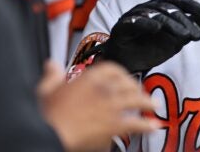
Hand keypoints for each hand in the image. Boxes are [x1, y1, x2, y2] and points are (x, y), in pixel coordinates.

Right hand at [38, 61, 157, 151]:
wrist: (49, 134)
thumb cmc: (48, 115)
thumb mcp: (45, 90)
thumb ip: (52, 75)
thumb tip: (51, 65)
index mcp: (89, 78)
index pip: (113, 69)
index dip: (122, 74)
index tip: (124, 78)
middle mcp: (103, 89)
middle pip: (128, 84)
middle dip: (137, 89)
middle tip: (141, 93)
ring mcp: (110, 106)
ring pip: (135, 100)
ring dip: (147, 103)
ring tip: (154, 106)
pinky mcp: (113, 124)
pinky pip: (135, 123)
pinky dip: (146, 125)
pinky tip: (153, 126)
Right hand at [101, 0, 199, 73]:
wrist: (128, 63)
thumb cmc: (152, 48)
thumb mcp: (176, 41)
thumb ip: (192, 28)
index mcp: (162, 8)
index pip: (181, 3)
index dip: (195, 8)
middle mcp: (149, 8)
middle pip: (170, 10)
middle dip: (186, 21)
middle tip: (198, 35)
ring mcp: (135, 15)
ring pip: (155, 14)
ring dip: (171, 24)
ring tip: (184, 35)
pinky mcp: (123, 25)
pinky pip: (135, 22)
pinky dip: (146, 23)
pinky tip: (157, 28)